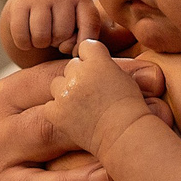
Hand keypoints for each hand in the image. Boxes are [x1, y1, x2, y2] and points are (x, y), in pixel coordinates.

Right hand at [0, 0, 108, 64]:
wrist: (35, 6)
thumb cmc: (63, 25)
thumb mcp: (79, 31)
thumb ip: (83, 41)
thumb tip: (65, 47)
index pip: (89, 27)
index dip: (82, 44)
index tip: (76, 47)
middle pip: (62, 33)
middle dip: (57, 42)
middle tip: (54, 36)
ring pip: (41, 36)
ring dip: (40, 44)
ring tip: (43, 36)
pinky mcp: (20, 3)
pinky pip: (21, 36)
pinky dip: (24, 43)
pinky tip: (28, 36)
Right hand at [0, 58, 168, 180]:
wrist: (60, 165)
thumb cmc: (87, 122)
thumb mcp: (97, 93)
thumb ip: (123, 79)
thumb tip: (156, 77)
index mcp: (12, 97)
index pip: (54, 84)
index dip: (105, 82)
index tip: (157, 86)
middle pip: (43, 132)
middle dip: (98, 133)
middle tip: (149, 135)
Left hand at [46, 39, 151, 155]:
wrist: (124, 134)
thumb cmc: (129, 108)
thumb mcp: (124, 77)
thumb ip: (106, 65)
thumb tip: (96, 63)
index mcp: (97, 61)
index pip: (86, 46)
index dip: (91, 57)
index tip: (96, 69)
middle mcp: (78, 73)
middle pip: (71, 66)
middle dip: (79, 76)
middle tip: (92, 93)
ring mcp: (64, 92)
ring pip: (57, 83)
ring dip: (66, 92)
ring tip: (82, 107)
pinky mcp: (55, 111)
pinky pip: (50, 105)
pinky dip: (59, 111)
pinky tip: (73, 119)